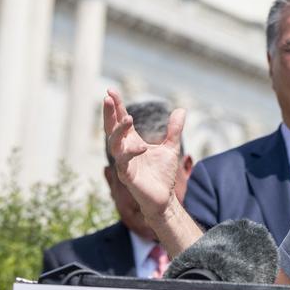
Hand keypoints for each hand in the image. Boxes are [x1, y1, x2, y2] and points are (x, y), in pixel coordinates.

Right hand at [103, 88, 185, 222]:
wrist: (164, 199)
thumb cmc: (163, 175)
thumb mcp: (171, 147)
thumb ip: (174, 129)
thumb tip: (181, 109)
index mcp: (132, 141)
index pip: (121, 120)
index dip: (116, 106)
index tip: (111, 90)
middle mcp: (125, 150)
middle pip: (112, 128)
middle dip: (109, 113)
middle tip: (108, 97)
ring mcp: (124, 162)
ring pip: (114, 144)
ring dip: (118, 130)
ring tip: (128, 118)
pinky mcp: (127, 175)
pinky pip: (125, 162)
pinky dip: (131, 152)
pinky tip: (142, 147)